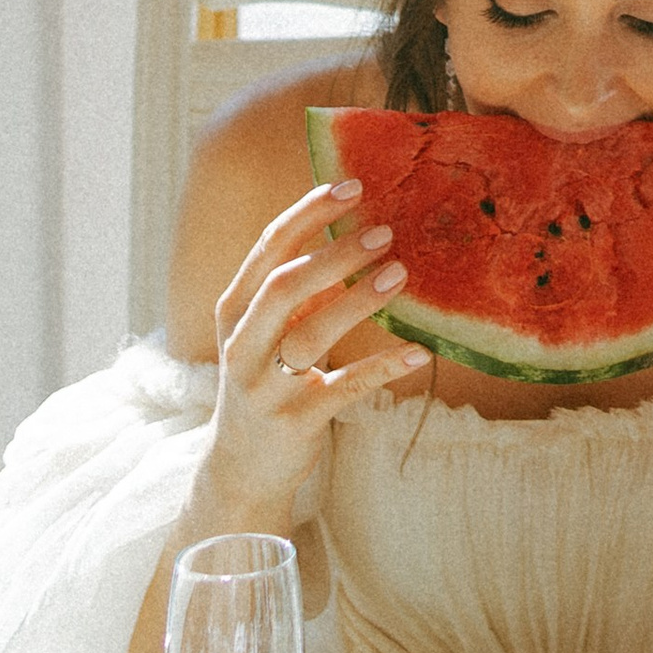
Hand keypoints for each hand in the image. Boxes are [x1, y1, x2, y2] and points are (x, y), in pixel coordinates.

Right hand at [202, 178, 426, 529]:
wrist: (242, 467)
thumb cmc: (266, 381)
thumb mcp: (265, 331)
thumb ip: (296, 288)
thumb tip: (357, 228)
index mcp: (234, 311)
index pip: (268, 249)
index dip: (309, 213)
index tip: (353, 184)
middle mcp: (242, 344)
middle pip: (285, 286)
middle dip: (335, 254)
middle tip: (385, 232)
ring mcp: (265, 386)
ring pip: (310, 334)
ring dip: (359, 300)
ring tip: (401, 275)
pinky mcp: (294, 421)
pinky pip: (343, 388)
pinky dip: (383, 368)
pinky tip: (418, 351)